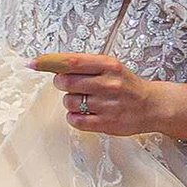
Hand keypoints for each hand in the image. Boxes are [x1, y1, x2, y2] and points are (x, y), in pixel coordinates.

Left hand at [34, 49, 183, 139]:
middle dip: (61, 83)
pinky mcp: (107, 124)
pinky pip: (76, 120)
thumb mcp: (110, 67)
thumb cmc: (127, 85)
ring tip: (84, 100)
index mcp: (109, 65)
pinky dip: (74, 117)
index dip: (49, 62)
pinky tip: (84, 113)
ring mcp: (108, 105)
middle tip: (68, 85)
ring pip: (69, 102)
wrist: (152, 106)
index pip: (72, 62)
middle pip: (66, 82)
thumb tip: (52, 66)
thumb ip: (85, 65)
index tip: (34, 63)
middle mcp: (109, 84)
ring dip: (70, 101)